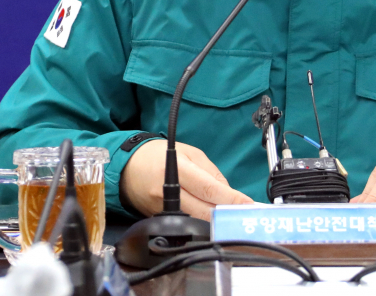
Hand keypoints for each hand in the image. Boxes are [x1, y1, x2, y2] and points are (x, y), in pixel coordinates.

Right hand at [120, 140, 253, 221]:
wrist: (127, 168)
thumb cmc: (158, 155)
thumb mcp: (189, 153)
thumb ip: (211, 172)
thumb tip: (229, 193)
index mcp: (177, 169)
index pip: (208, 188)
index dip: (230, 198)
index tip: (248, 204)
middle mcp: (168, 191)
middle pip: (203, 210)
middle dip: (227, 214)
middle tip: (246, 216)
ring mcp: (163, 208)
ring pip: (196, 221)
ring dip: (216, 221)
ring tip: (233, 218)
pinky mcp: (159, 218)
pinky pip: (185, 223)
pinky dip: (201, 223)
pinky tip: (213, 221)